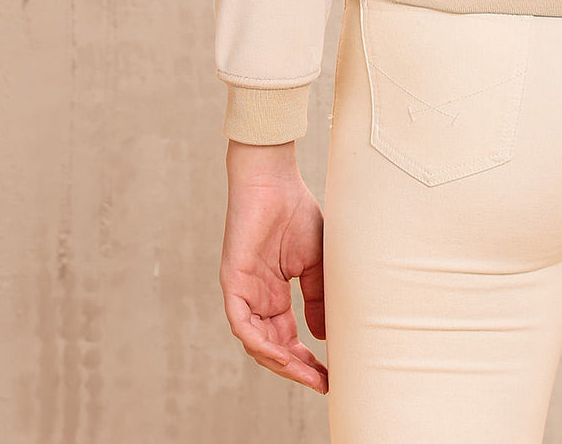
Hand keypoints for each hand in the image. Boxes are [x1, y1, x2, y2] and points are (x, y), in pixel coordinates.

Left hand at [219, 140, 328, 393]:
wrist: (274, 180)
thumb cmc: (295, 212)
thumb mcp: (315, 263)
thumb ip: (317, 298)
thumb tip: (324, 337)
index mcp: (274, 294)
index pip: (287, 338)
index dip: (306, 360)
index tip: (329, 375)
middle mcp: (256, 298)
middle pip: (273, 347)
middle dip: (297, 368)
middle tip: (321, 382)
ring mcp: (243, 292)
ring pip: (257, 343)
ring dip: (281, 363)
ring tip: (308, 374)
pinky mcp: (232, 283)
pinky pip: (243, 325)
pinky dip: (262, 344)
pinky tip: (284, 354)